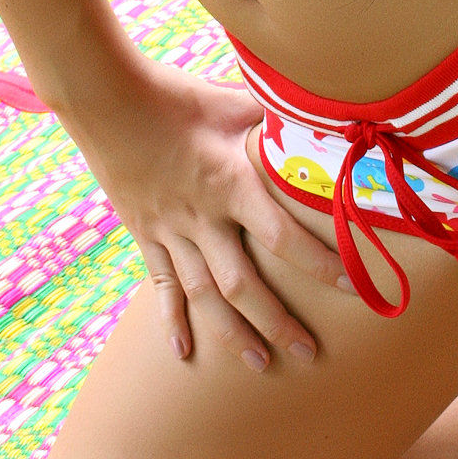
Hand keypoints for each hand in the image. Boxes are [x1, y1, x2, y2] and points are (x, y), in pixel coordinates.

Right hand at [61, 55, 356, 369]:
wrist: (106, 99)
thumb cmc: (175, 94)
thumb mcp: (232, 99)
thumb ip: (273, 116)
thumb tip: (315, 107)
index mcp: (231, 183)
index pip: (283, 236)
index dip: (319, 264)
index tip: (351, 286)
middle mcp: (203, 216)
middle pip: (244, 285)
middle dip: (278, 322)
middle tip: (308, 352)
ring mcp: (171, 229)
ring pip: (205, 296)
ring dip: (234, 333)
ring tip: (262, 364)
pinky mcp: (146, 232)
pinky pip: (161, 285)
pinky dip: (172, 320)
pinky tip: (183, 352)